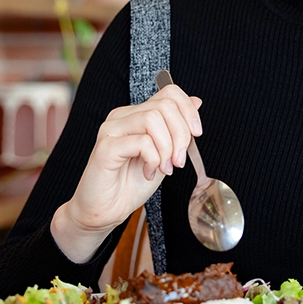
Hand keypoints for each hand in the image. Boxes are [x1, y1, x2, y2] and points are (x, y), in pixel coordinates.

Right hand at [51, 84, 201, 261]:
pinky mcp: (106, 147)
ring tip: (164, 168)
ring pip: (153, 119)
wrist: (105, 210)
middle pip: (164, 105)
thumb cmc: (131, 183)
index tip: (196, 135)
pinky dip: (153, 159)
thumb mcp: (164, 154)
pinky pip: (141, 142)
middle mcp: (122, 116)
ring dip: (167, 148)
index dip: (188, 111)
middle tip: (178, 161)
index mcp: (136, 115)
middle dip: (181, 134)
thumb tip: (196, 101)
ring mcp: (112, 129)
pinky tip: (148, 173)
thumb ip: (176, 129)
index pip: (168, 93)